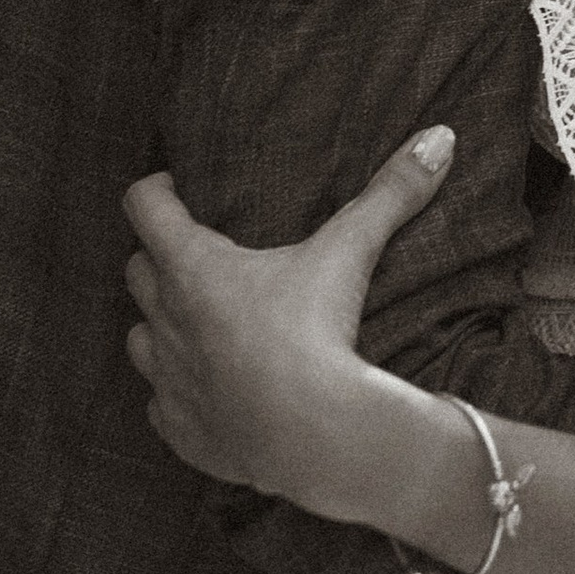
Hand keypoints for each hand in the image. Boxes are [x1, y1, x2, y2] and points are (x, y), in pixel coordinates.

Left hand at [123, 129, 454, 515]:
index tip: (175, 187)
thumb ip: (389, 193)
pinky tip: (210, 390)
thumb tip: (438, 138)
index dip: (155, 190)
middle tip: (200, 255)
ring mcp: (167, 378)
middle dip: (159, 257)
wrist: (314, 435)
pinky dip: (178, 393)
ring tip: (200, 322)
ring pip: (138, 338)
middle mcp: (165, 319)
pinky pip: (160, 405)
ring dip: (161, 326)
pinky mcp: (179, 429)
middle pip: (135, 270)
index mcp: (192, 268)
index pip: (144, 205)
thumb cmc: (317, 333)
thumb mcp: (350, 252)